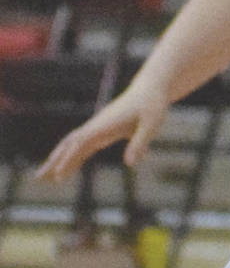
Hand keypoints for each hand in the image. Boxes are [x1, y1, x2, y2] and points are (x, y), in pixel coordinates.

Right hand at [38, 80, 164, 179]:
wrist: (150, 90)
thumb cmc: (152, 106)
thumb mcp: (151, 125)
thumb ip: (140, 143)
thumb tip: (130, 164)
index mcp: (106, 124)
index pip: (81, 143)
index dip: (69, 158)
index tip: (59, 173)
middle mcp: (97, 126)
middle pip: (69, 144)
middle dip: (54, 161)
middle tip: (40, 178)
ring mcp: (98, 128)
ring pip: (73, 146)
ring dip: (60, 160)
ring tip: (48, 177)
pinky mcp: (103, 131)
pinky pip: (84, 146)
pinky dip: (74, 157)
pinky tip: (69, 169)